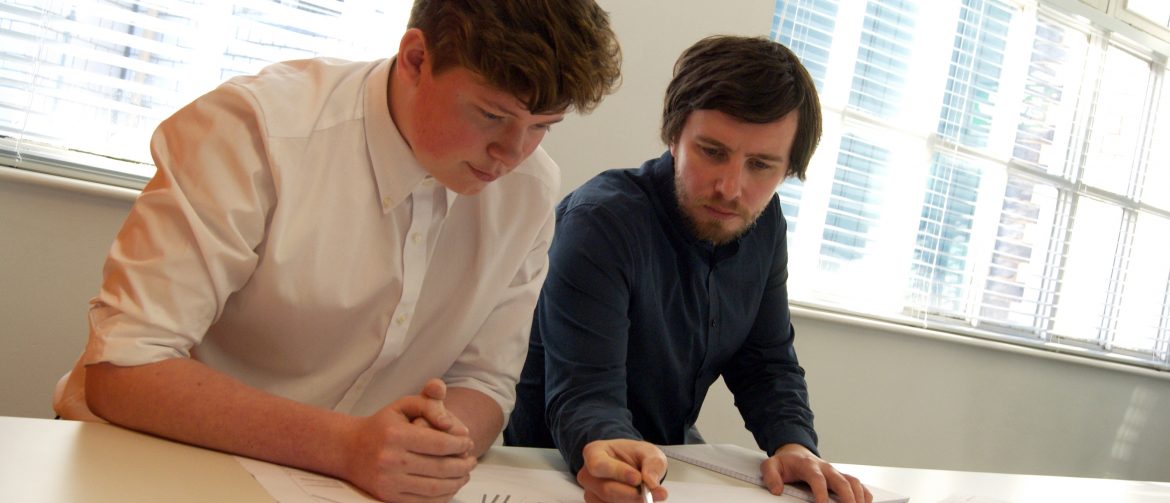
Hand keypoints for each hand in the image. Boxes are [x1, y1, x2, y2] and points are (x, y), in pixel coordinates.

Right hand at [342, 379, 476, 501]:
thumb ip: (429, 403)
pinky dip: (442, 497)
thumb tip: (450, 423)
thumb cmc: (382, 425)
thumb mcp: (403, 405)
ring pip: (434, 488)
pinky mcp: (388, 497)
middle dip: (463, 465)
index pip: (440, 444)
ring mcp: (389, 482)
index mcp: (396, 435)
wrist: (350, 449)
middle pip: (440, 468)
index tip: (469, 443)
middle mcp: (391, 460)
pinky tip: (450, 487)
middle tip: (472, 460)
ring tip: (465, 474)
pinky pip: (423, 502)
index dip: (461, 445)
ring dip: (457, 482)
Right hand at [576, 439, 668, 502]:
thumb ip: (653, 464)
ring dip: (634, 502)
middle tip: (656, 492)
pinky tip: (639, 500)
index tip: (638, 478)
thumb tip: (651, 482)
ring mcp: (591, 494)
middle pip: (606, 490)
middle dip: (632, 494)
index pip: (598, 465)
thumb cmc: (635, 456)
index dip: (618, 473)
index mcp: (594, 453)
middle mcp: (588, 475)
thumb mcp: (649, 452)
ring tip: (649, 494)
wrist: (631, 466)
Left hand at [761, 444, 871, 502]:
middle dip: (847, 497)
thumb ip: (770, 476)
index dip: (821, 492)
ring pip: (853, 482)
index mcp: (808, 465)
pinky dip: (864, 494)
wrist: (796, 452)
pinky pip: (857, 484)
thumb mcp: (771, 465)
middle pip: (841, 481)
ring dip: (858, 496)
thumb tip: (776, 489)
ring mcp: (835, 472)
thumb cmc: (786, 462)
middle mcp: (826, 468)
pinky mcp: (841, 477)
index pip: (817, 478)